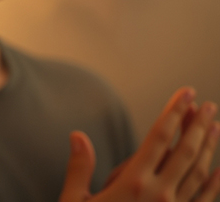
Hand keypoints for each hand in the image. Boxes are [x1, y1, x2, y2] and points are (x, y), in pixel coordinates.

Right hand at [60, 87, 219, 201]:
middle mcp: (159, 195)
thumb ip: (80, 168)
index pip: (159, 137)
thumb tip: (77, 135)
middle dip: (198, 124)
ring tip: (216, 126)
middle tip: (208, 105)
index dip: (174, 112)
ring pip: (200, 173)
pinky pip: (205, 200)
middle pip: (186, 151)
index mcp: (133, 184)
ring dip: (210, 147)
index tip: (186, 92)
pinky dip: (216, 182)